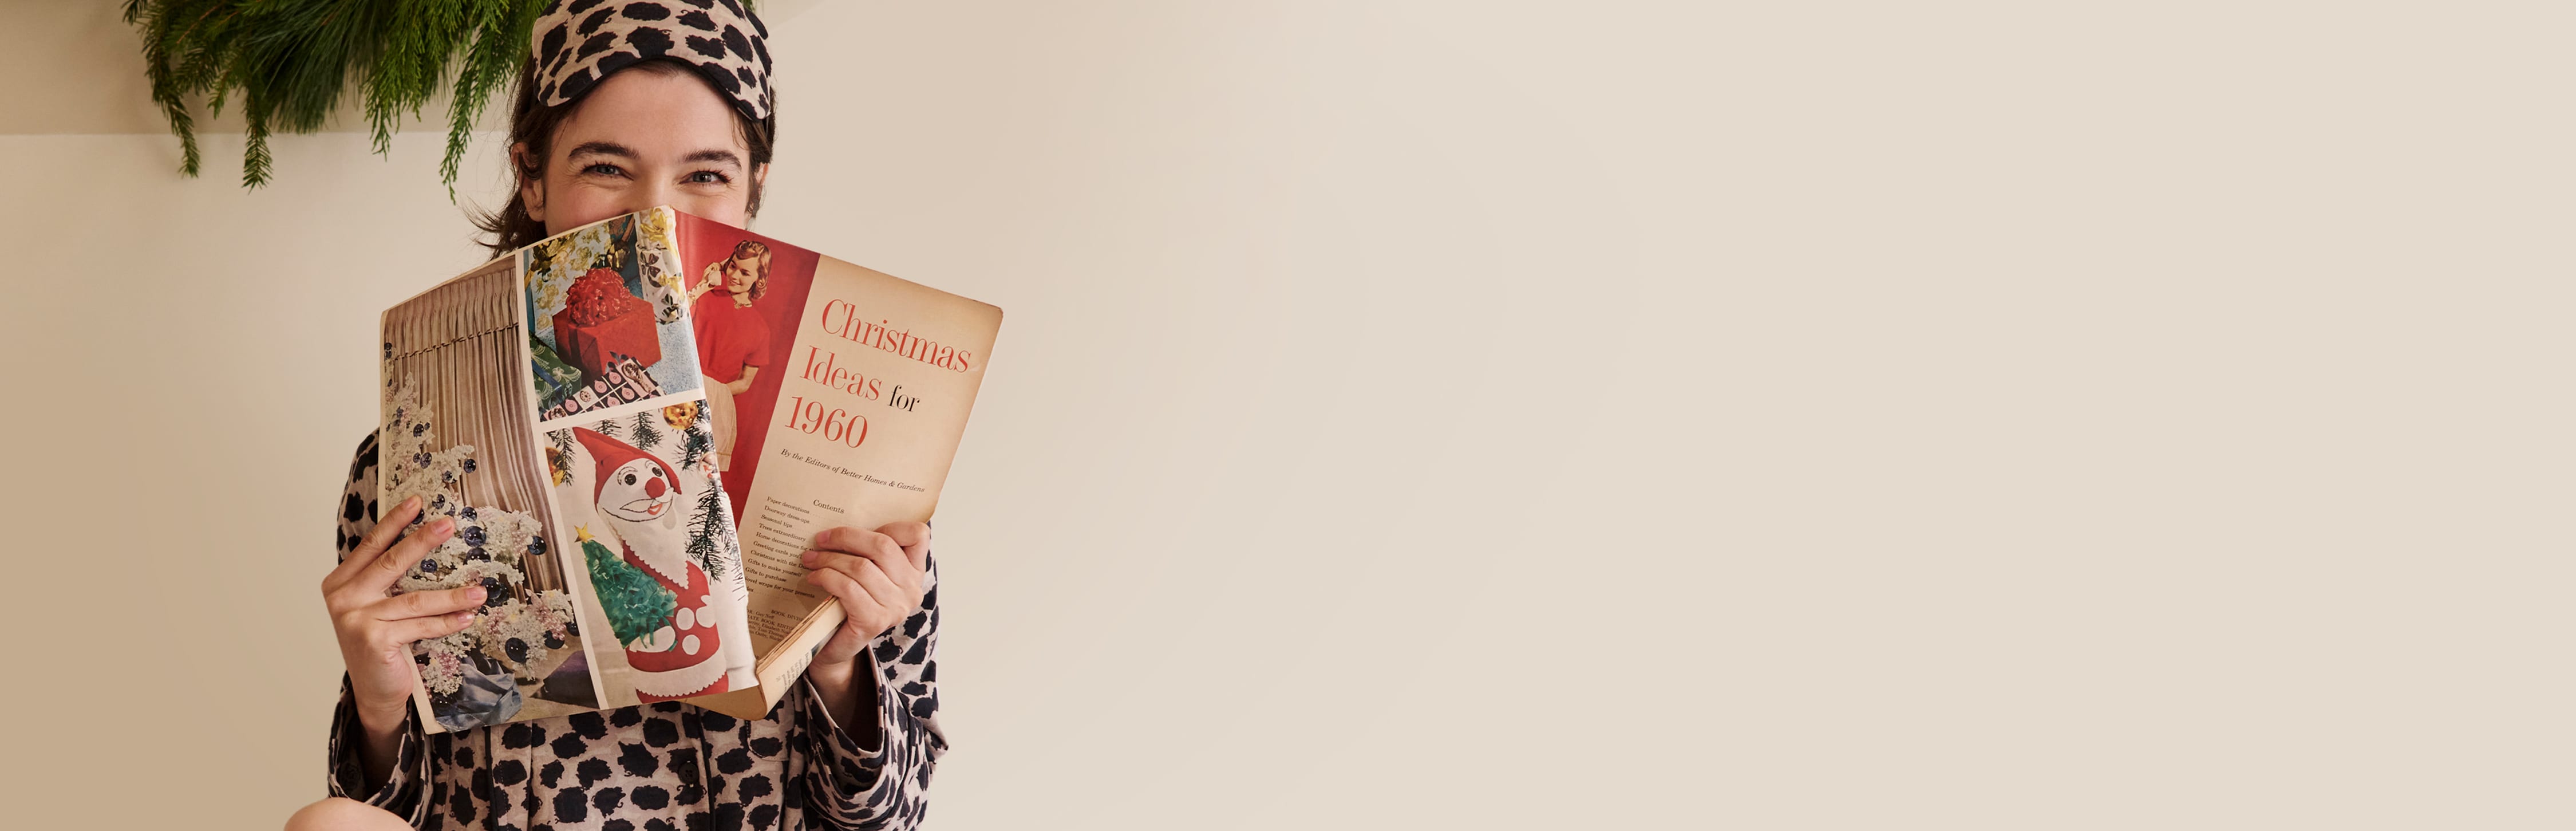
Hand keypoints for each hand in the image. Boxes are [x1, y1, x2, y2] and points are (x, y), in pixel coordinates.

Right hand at [322, 495, 485, 733]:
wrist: (375, 690)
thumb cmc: (380, 641)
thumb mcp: (376, 605)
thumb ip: (386, 579)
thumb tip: (424, 539)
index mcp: (340, 583)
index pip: (371, 546)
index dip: (394, 522)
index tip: (417, 501)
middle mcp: (343, 598)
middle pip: (390, 563)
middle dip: (422, 541)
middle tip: (449, 524)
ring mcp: (357, 620)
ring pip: (415, 600)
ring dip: (452, 596)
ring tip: (480, 591)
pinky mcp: (374, 640)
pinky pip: (421, 626)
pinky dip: (447, 622)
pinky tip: (468, 617)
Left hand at [801, 522, 930, 671]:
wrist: (837, 647)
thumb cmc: (848, 604)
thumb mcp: (865, 573)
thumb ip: (866, 551)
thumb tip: (838, 523)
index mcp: (914, 572)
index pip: (919, 534)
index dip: (890, 525)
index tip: (860, 529)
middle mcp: (911, 589)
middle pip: (883, 546)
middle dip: (847, 537)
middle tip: (820, 539)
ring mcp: (896, 607)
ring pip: (861, 567)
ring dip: (829, 559)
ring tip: (810, 559)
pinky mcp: (874, 621)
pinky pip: (848, 588)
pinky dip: (827, 578)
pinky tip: (814, 578)